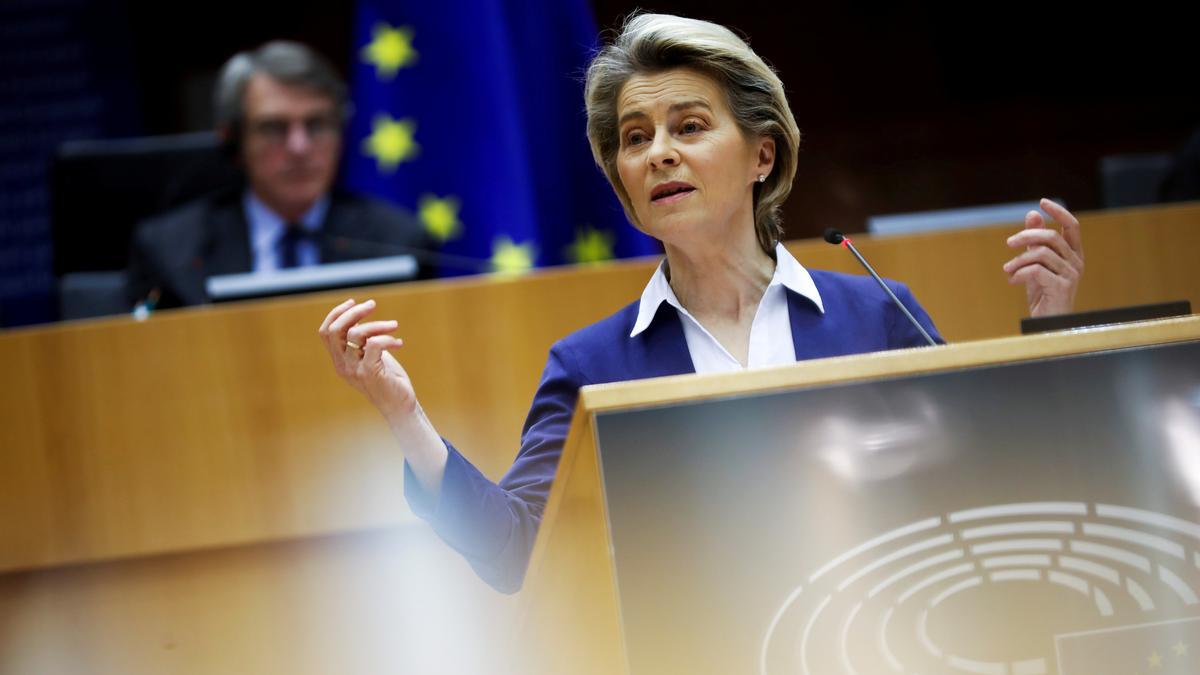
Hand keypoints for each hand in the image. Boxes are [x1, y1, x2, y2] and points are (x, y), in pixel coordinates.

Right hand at [318, 298, 416, 420]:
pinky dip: (388, 338)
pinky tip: (399, 344)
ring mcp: (354, 370)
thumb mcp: (371, 356)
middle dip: (354, 312)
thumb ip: (362, 340)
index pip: (325, 332)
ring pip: (356, 333)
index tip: (354, 302)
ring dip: (379, 324)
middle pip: (335, 330)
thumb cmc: (388, 379)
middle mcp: (342, 365)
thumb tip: (360, 315)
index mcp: (339, 360)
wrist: (400, 407)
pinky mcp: (370, 373)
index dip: (336, 313)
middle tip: (373, 305)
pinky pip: (375, 344)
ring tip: (395, 326)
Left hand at [1003, 198, 1083, 316]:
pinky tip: (1011, 281)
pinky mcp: (1062, 287)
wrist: (1047, 323)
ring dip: (1018, 260)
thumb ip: (1035, 242)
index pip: (1072, 226)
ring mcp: (1072, 275)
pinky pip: (1037, 271)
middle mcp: (1076, 262)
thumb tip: (1032, 214)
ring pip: (1041, 254)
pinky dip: (1019, 273)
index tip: (1042, 202)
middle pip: (1052, 237)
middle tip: (1009, 243)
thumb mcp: (1036, 264)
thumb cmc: (1043, 293)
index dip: (1058, 212)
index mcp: (1073, 254)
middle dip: (1026, 236)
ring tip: (1007, 270)